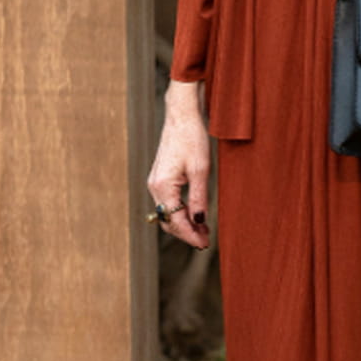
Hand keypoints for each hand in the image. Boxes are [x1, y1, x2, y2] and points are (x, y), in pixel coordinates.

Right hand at [147, 80, 210, 249]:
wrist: (182, 116)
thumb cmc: (192, 138)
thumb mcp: (201, 170)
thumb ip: (199, 198)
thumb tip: (199, 221)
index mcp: (162, 186)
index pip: (175, 221)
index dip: (190, 235)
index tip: (204, 244)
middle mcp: (154, 186)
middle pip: (168, 220)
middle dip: (186, 232)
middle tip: (206, 240)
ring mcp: (155, 182)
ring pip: (167, 213)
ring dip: (184, 223)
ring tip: (203, 230)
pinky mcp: (160, 178)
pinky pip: (168, 202)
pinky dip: (180, 211)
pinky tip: (195, 214)